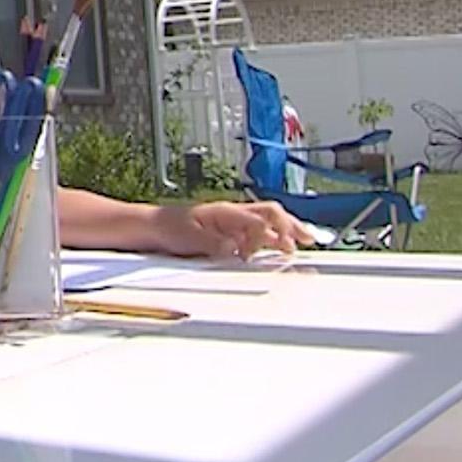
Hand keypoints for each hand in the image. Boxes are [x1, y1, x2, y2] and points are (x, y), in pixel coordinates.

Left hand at [153, 201, 304, 259]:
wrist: (153, 226)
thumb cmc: (168, 227)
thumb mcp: (189, 237)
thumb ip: (213, 243)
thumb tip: (235, 249)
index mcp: (226, 212)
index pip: (259, 218)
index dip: (273, 232)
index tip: (284, 246)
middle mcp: (233, 215)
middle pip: (271, 214)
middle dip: (292, 225)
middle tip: (308, 239)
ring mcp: (233, 222)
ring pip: (268, 221)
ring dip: (287, 230)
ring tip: (305, 240)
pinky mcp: (230, 232)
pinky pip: (258, 231)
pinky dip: (274, 236)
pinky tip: (281, 246)